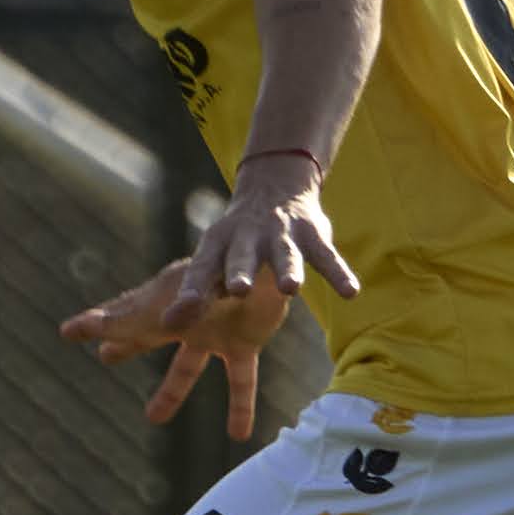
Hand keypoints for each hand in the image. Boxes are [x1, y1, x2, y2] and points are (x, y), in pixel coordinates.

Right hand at [59, 255, 290, 440]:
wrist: (279, 261)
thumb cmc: (235, 268)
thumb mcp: (198, 287)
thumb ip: (172, 306)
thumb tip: (134, 323)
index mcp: (167, 299)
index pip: (123, 315)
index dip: (94, 324)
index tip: (66, 331)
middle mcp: (188, 317)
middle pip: (148, 335)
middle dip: (125, 344)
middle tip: (104, 355)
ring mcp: (215, 331)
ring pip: (186, 367)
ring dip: (170, 392)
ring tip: (152, 418)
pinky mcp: (245, 342)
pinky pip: (239, 381)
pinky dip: (239, 407)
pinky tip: (238, 435)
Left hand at [180, 154, 361, 315]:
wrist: (275, 186)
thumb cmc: (235, 240)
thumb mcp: (212, 263)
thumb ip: (193, 296)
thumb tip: (162, 327)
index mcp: (217, 245)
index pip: (201, 269)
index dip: (192, 291)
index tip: (180, 314)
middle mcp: (247, 238)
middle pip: (241, 257)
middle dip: (240, 272)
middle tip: (237, 289)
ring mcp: (282, 235)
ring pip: (285, 255)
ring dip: (288, 269)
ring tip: (291, 288)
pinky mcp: (313, 235)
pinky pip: (327, 257)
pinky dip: (339, 273)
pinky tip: (351, 293)